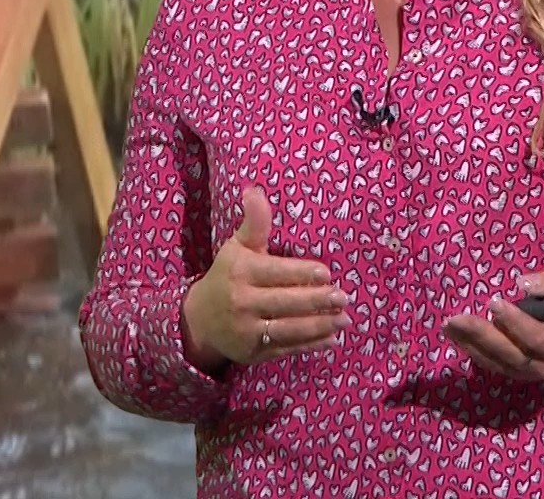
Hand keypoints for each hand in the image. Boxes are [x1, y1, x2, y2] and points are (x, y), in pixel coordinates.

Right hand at [181, 186, 351, 370]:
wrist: (199, 320)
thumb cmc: (227, 276)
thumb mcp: (237, 247)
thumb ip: (254, 223)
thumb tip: (254, 190)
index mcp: (241, 272)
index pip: (277, 272)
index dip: (303, 274)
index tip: (326, 274)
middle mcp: (242, 302)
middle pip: (286, 302)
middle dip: (317, 301)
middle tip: (343, 297)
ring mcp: (247, 331)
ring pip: (289, 328)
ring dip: (320, 325)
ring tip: (344, 318)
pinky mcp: (253, 353)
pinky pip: (286, 348)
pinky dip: (311, 345)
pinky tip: (331, 338)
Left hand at [441, 268, 543, 381]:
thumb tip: (521, 283)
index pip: (540, 339)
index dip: (517, 323)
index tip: (494, 302)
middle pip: (512, 355)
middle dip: (483, 336)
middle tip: (456, 318)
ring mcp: (531, 373)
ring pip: (498, 363)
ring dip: (470, 344)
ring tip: (449, 324)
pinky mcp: (517, 372)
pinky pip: (492, 364)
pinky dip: (472, 350)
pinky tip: (455, 334)